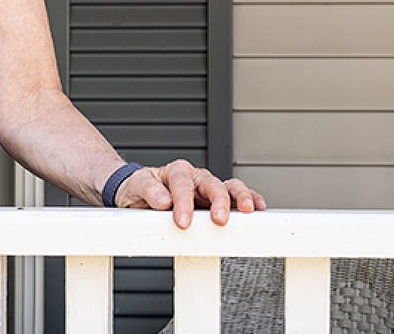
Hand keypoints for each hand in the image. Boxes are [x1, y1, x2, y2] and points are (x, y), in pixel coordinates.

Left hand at [113, 160, 264, 228]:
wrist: (140, 192)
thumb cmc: (139, 188)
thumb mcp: (136, 186)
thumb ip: (150, 191)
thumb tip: (164, 202)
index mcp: (175, 171)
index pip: (182, 184)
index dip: (183, 203)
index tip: (182, 221)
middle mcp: (195, 177)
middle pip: (211, 183)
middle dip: (218, 201)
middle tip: (219, 219)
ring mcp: (207, 187)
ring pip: (229, 187)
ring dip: (239, 198)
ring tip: (247, 210)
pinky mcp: (216, 199)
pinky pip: (236, 197)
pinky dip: (249, 199)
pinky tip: (257, 208)